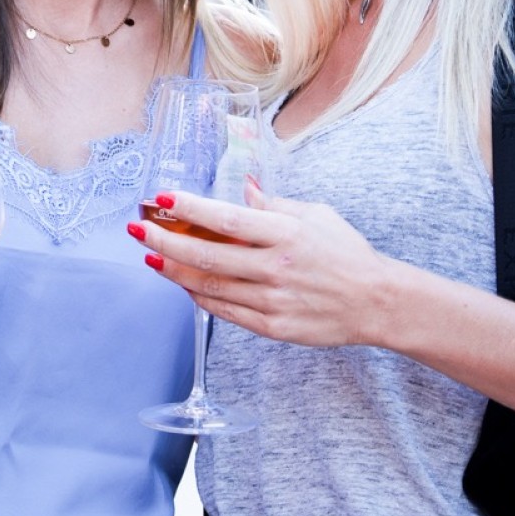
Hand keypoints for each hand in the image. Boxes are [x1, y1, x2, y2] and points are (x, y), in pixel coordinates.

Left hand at [128, 189, 391, 348]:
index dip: (188, 209)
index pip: (225, 220)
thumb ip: (273, 205)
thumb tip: (241, 189)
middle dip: (165, 241)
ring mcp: (272, 300)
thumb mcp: (315, 215)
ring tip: (151, 255)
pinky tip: (182, 283)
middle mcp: (275, 268)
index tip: (161, 198)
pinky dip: (200, 297)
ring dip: (174, 271)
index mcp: (285, 234)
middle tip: (139, 230)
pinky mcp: (272, 327)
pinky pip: (225, 312)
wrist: (376, 302)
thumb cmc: (345, 252)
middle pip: (207, 256)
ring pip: (209, 287)